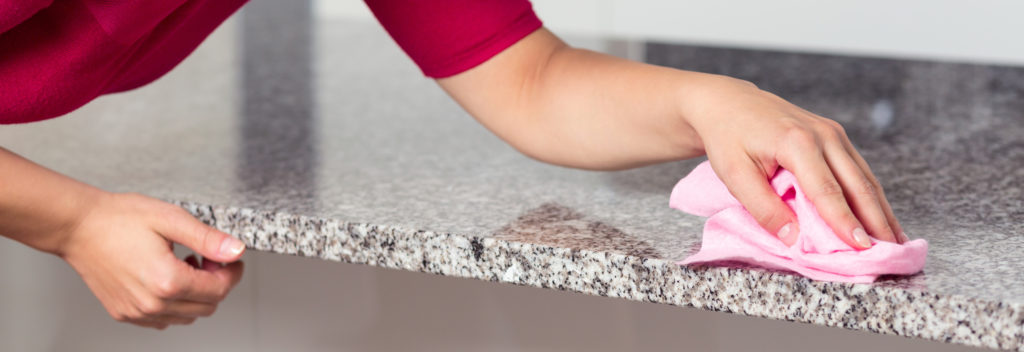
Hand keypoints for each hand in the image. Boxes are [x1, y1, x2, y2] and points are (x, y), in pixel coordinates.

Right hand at [58, 192, 244, 328]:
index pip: (218, 290)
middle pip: (206, 306)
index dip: (232, 273)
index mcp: (166, 281)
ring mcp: (136, 312)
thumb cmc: (118, 219)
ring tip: (185, 265)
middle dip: (216, 283)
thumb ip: (207, 238)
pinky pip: (163, 319)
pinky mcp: (124, 313)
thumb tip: (235, 250)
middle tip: (207, 258)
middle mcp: (151, 303)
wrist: (78, 226)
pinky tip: (167, 279)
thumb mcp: (171, 219)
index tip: (231, 259)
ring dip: (195, 295)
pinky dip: (174, 304)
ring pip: (186, 316)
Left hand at [681, 76, 906, 247]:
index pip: (827, 191)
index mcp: (797, 142)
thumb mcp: (734, 174)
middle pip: (858, 185)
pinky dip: (872, 195)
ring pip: (865, 178)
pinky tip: (881, 215)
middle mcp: (823, 134)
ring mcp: (833, 132)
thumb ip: (763, 208)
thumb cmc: (728, 137)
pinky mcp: (834, 135)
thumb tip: (794, 239)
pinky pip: (858, 170)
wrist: (729, 102)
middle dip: (877, 221)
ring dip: (881, 210)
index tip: (863, 248)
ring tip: (896, 241)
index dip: (846, 222)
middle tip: (892, 253)